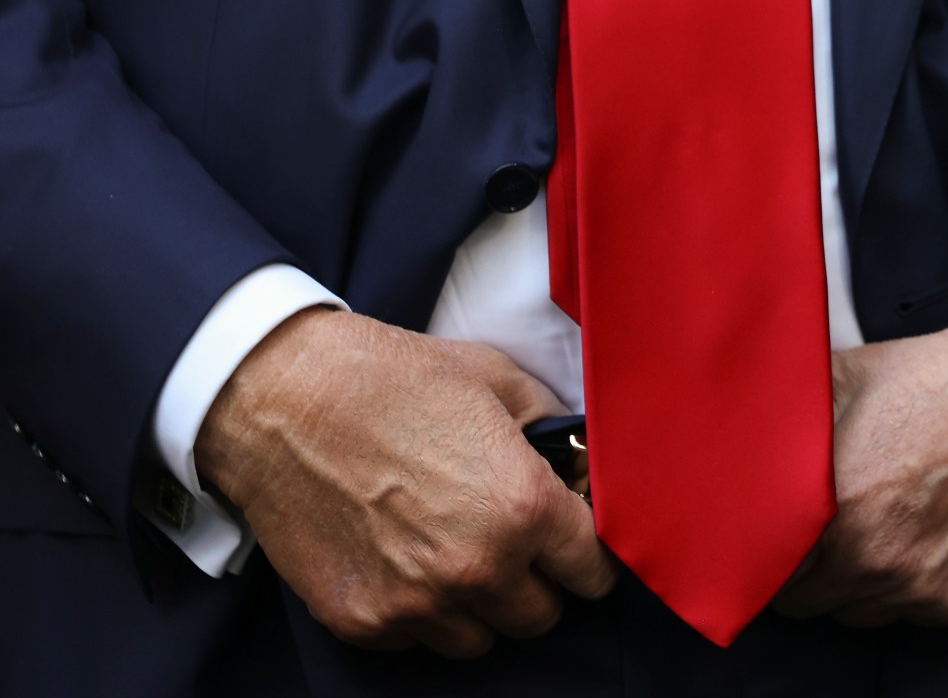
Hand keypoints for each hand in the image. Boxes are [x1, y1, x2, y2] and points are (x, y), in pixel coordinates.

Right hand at [196, 309, 614, 657]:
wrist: (281, 398)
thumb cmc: (392, 379)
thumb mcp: (498, 381)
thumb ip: (554, 431)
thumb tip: (580, 463)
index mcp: (523, 508)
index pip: (592, 571)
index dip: (590, 556)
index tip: (578, 548)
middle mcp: (476, 567)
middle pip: (540, 615)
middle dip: (538, 583)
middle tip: (518, 549)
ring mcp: (414, 602)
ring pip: (479, 639)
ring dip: (480, 607)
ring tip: (460, 556)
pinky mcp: (360, 619)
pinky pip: (415, 640)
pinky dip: (420, 613)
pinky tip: (408, 562)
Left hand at [771, 305, 947, 627]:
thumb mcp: (850, 376)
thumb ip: (784, 416)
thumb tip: (727, 424)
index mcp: (839, 504)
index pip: (762, 567)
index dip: (762, 548)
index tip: (772, 529)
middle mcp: (879, 557)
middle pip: (806, 600)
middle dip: (809, 568)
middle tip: (832, 524)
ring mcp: (926, 587)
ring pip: (859, 613)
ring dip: (858, 581)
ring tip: (886, 520)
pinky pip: (913, 614)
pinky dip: (912, 584)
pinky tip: (930, 531)